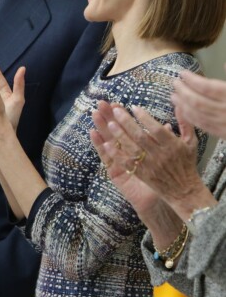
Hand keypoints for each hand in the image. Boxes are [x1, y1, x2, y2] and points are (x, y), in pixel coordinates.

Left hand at [93, 102, 207, 213]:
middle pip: (141, 137)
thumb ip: (185, 124)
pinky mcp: (140, 174)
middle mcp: (160, 155)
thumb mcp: (191, 142)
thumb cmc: (186, 163)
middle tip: (115, 110)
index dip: (145, 118)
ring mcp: (149, 166)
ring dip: (119, 135)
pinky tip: (106, 144)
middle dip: (127, 122)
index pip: (157, 129)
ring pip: (132, 149)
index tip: (134, 107)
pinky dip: (115, 154)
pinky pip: (126, 163)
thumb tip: (179, 104)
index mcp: (172, 146)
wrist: (184, 191)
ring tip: (109, 123)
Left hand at [172, 68, 225, 137]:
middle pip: (198, 101)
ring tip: (174, 95)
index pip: (208, 87)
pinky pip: (203, 126)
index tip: (183, 73)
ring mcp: (225, 124)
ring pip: (198, 115)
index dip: (193, 80)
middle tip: (174, 83)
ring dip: (182, 104)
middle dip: (183, 91)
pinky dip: (190, 117)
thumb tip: (224, 64)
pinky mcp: (223, 134)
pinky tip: (183, 110)